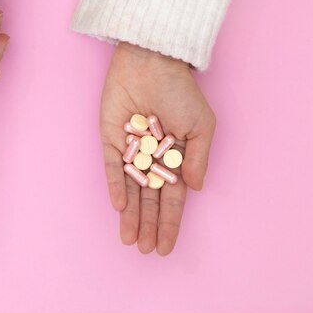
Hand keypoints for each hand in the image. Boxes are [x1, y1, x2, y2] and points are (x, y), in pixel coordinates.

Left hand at [100, 42, 215, 254]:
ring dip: (131, 215)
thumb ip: (198, 159)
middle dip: (148, 225)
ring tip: (130, 240)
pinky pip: (113, 167)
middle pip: (150, 198)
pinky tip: (119, 208)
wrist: (153, 62)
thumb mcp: (202, 126)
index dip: (170, 222)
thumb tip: (196, 190)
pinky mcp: (111, 138)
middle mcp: (152, 156)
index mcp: (176, 156)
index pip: (172, 197)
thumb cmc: (181, 91)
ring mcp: (131, 149)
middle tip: (145, 250)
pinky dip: (116, 186)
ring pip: (130, 188)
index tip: (166, 246)